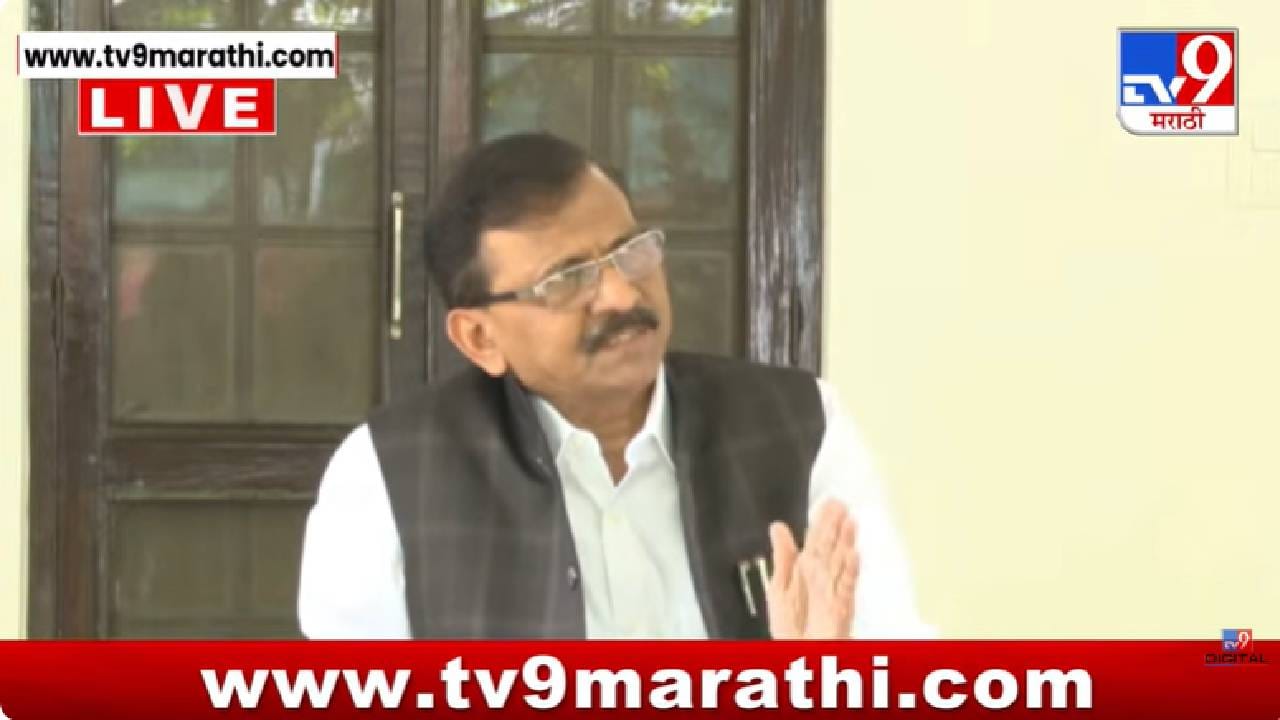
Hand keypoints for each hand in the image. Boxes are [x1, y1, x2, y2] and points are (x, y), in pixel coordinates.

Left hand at [765, 499, 858, 638]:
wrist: (797, 655)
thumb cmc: (789, 625)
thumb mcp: (779, 587)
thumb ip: (782, 557)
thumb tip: (778, 526)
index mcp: (807, 570)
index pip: (816, 542)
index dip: (822, 523)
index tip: (830, 503)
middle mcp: (823, 578)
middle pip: (831, 549)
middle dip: (836, 528)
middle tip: (841, 504)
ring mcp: (834, 592)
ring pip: (840, 563)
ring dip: (846, 543)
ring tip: (851, 522)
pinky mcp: (840, 609)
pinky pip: (846, 589)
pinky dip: (850, 572)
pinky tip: (854, 555)